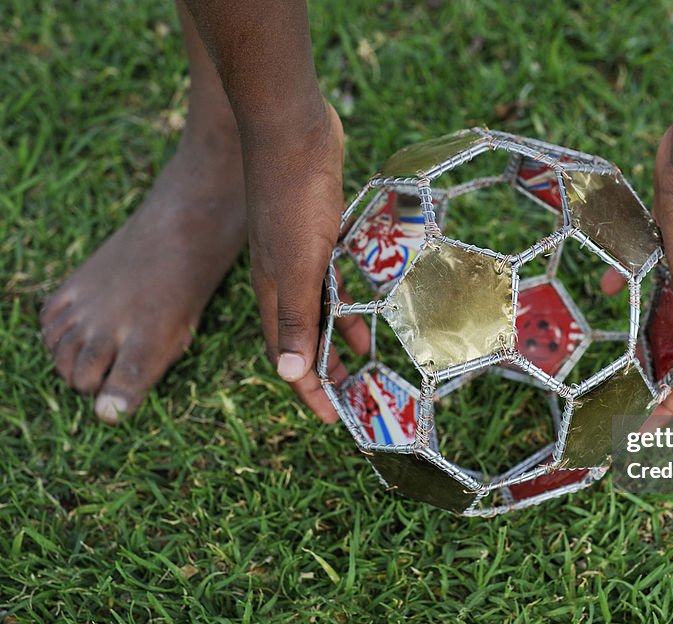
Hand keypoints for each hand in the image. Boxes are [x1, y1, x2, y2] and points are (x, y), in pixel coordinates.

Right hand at [242, 99, 368, 421]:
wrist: (293, 130)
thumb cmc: (291, 197)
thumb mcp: (296, 265)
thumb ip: (294, 318)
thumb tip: (289, 375)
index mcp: (272, 293)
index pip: (288, 356)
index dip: (309, 390)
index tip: (334, 418)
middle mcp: (284, 279)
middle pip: (305, 337)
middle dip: (327, 370)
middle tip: (356, 397)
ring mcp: (302, 254)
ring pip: (324, 308)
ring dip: (345, 336)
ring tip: (371, 362)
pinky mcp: (322, 232)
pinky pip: (338, 276)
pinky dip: (354, 296)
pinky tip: (375, 303)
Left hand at [606, 126, 672, 418]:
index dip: (670, 409)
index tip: (640, 434)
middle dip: (652, 380)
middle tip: (619, 404)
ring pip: (661, 316)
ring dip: (640, 340)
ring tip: (611, 360)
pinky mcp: (668, 244)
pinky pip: (647, 277)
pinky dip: (629, 288)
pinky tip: (607, 289)